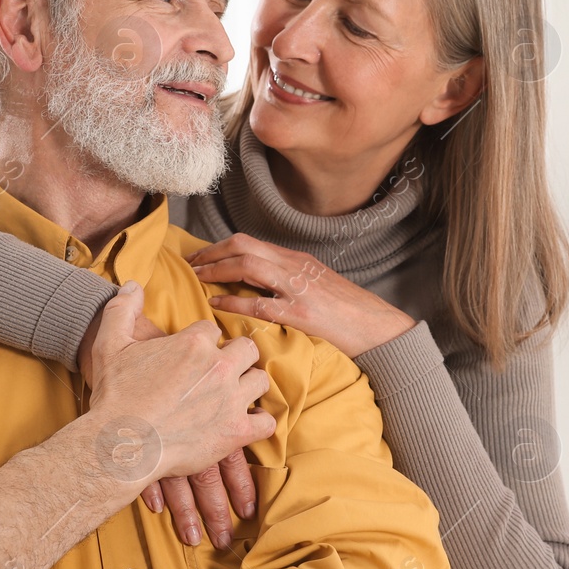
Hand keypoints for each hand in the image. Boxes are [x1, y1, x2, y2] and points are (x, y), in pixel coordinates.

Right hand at [83, 281, 275, 488]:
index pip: (213, 330)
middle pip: (247, 349)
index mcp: (194, 343)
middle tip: (219, 373)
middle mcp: (219, 367)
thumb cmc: (114, 397)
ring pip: (260, 380)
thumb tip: (134, 284)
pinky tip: (243, 424)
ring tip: (233, 395)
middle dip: (235, 357)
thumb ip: (122, 309)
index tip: (193, 357)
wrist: (120, 445)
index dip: (203, 343)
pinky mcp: (236, 431)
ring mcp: (231, 399)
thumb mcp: (109, 345)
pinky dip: (258, 423)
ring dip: (248, 385)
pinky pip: (267, 421)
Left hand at [187, 234, 416, 357]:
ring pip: (249, 266)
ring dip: (217, 270)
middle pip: (243, 246)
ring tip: (196, 279)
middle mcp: (294, 267)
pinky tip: (217, 304)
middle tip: (189, 264)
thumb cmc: (348, 310)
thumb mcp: (315, 285)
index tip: (199, 257)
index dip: (219, 247)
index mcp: (296, 259)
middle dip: (211, 253)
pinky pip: (260, 303)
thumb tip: (257, 283)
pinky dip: (234, 301)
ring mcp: (298, 288)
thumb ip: (288, 279)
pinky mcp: (302, 314)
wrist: (379, 327)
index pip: (249, 242)